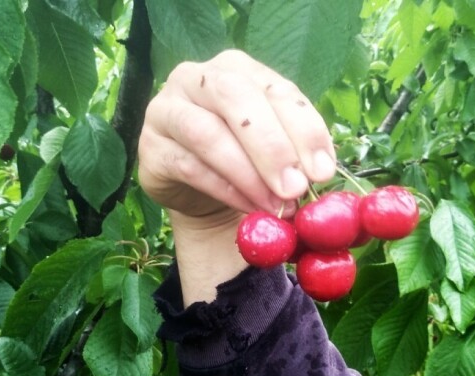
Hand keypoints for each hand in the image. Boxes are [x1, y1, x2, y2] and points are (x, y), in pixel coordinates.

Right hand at [138, 50, 336, 222]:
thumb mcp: (276, 147)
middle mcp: (197, 78)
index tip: (323, 171)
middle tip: (296, 188)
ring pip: (207, 132)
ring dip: (247, 174)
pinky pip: (188, 166)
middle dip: (272, 147)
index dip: (305, 130)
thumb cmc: (245, 160)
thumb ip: (296, 151)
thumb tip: (319, 173)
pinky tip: (249, 208)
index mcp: (237, 68)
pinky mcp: (150, 147)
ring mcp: (167, 109)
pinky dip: (224, 190)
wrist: (201, 191)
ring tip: (275, 205)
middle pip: (236, 98)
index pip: (276, 90)